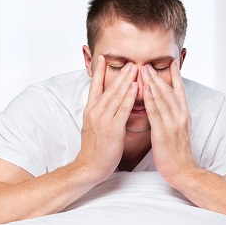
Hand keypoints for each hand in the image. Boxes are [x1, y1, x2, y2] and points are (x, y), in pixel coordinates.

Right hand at [76, 55, 137, 181]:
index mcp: (90, 110)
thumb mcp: (91, 125)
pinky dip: (129, 97)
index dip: (98, 71)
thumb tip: (105, 102)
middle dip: (120, 73)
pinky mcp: (112, 129)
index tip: (102, 57)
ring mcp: (103, 119)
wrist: (89, 166)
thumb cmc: (94, 148)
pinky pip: (123, 110)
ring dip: (127, 80)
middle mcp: (95, 112)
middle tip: (130, 61)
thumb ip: (98, 112)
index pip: (94, 86)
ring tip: (135, 68)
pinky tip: (136, 88)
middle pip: (109, 88)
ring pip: (116, 96)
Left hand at [141, 60, 197, 186]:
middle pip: (168, 91)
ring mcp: (173, 123)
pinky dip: (150, 99)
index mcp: (183, 115)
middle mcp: (180, 116)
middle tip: (148, 63)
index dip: (175, 76)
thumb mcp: (178, 130)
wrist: (184, 171)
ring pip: (162, 98)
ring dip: (152, 83)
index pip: (180, 91)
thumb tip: (165, 106)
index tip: (171, 62)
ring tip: (143, 70)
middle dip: (158, 76)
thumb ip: (173, 116)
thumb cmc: (177, 152)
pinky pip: (156, 113)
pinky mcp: (164, 132)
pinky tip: (144, 89)